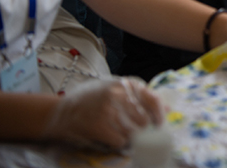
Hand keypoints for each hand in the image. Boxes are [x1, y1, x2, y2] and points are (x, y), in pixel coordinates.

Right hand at [41, 78, 162, 149]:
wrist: (60, 111)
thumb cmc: (91, 99)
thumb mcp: (115, 89)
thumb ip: (139, 96)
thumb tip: (167, 108)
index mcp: (126, 83)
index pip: (153, 99)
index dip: (159, 115)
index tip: (159, 124)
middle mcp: (119, 94)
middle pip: (144, 120)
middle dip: (143, 130)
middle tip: (137, 133)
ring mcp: (108, 109)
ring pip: (134, 132)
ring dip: (131, 138)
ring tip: (122, 134)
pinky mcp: (99, 125)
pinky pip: (120, 140)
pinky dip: (119, 143)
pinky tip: (112, 138)